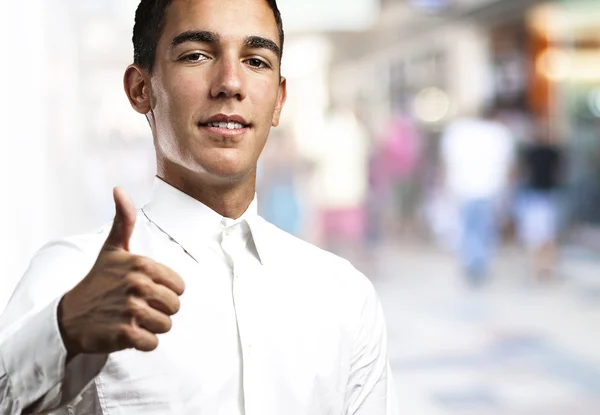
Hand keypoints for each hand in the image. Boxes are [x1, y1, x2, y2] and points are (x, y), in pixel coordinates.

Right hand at [58, 187, 184, 358]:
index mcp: (142, 264)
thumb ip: (124, 220)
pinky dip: (143, 342)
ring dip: (152, 327)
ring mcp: (131, 309)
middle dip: (160, 310)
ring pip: (166, 325)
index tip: (145, 290)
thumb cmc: (98, 281)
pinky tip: (128, 333)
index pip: (180, 286)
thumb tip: (119, 189)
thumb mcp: (113, 248)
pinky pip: (153, 343)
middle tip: (138, 307)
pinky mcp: (124, 333)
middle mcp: (138, 285)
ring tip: (133, 319)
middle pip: (175, 307)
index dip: (166, 291)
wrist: (70, 316)